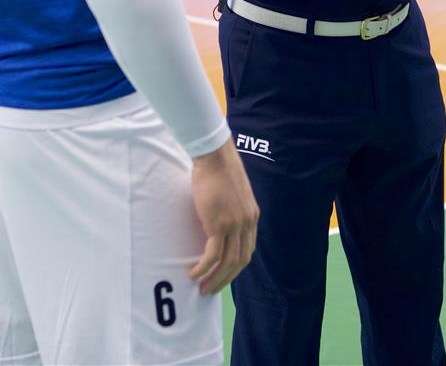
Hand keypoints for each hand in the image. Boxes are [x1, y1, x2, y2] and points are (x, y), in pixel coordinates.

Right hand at [188, 139, 258, 294]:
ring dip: (214, 278)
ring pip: (228, 262)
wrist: (214, 156)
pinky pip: (213, 255)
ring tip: (201, 287)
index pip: (247, 250)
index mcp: (252, 216)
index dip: (235, 266)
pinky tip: (193, 274)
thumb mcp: (233, 193)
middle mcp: (247, 223)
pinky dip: (203, 268)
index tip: (222, 275)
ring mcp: (235, 224)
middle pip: (240, 261)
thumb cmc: (219, 170)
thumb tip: (218, 220)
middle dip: (225, 278)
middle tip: (211, 289)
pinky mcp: (219, 224)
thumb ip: (231, 209)